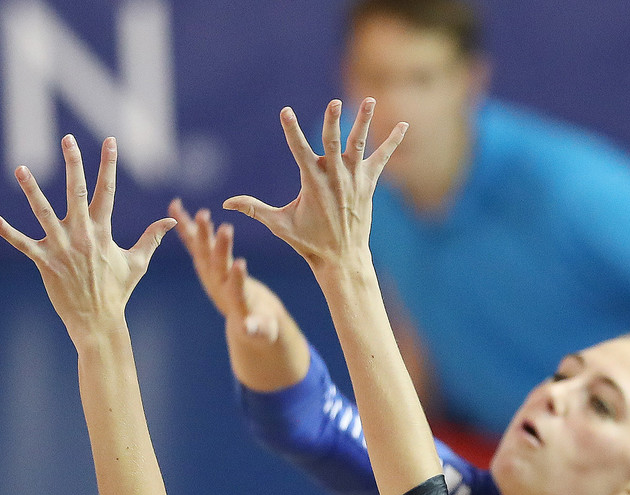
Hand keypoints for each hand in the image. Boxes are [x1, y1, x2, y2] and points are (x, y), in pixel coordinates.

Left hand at [0, 135, 173, 346]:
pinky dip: (7, 231)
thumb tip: (171, 221)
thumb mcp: (137, 263)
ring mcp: (62, 248)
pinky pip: (23, 244)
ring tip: (20, 167)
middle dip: (73, 163)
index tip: (110, 141)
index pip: (107, 190)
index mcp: (103, 232)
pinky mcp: (45, 263)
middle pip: (77, 191)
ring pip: (43, 212)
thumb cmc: (118, 292)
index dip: (109, 164)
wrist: (98, 321)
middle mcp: (82, 235)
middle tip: (67, 138)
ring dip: (31, 189)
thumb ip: (152, 238)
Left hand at [169, 200, 289, 346]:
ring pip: (204, 251)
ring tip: (202, 214)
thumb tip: (250, 329)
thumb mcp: (262, 330)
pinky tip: (175, 205)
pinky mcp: (206, 264)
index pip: (235, 289)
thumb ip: (257, 328)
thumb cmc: (260, 327)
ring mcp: (210, 274)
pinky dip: (185, 224)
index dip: (236, 278)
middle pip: (218, 267)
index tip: (239, 264)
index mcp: (234, 301)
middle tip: (226, 229)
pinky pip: (193, 242)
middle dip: (221, 249)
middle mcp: (218, 286)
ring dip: (202, 233)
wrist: (244, 324)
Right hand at [223, 99, 405, 270]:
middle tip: (334, 103)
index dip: (292, 130)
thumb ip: (254, 209)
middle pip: (333, 143)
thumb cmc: (308, 242)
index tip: (285, 112)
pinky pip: (382, 159)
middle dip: (333, 122)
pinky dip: (393, 142)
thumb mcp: (279, 225)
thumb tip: (226, 204)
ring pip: (360, 145)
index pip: (299, 150)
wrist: (342, 259)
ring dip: (365, 122)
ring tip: (370, 100)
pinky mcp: (368, 184)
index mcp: (312, 183)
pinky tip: (403, 125)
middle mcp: (335, 178)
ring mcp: (354, 180)